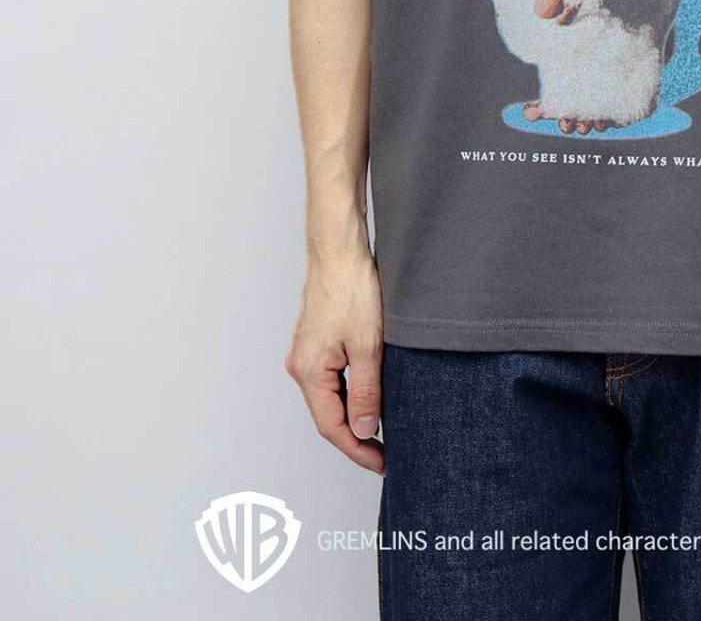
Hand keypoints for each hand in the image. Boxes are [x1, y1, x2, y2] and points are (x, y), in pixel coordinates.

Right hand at [285, 252, 384, 474]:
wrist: (339, 251)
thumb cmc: (352, 289)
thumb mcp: (368, 345)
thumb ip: (366, 391)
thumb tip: (362, 431)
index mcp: (309, 372)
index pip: (332, 427)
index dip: (357, 450)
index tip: (383, 463)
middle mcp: (300, 366)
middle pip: (328, 416)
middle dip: (356, 438)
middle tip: (387, 454)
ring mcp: (306, 354)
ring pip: (330, 397)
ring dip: (354, 416)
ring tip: (382, 432)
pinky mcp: (315, 342)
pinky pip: (331, 379)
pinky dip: (350, 394)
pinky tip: (369, 398)